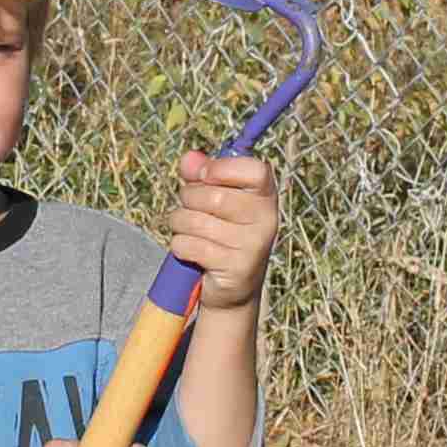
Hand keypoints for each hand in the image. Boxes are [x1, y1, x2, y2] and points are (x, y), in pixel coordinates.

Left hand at [168, 148, 282, 309]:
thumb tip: (190, 159)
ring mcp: (253, 245)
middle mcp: (266, 219)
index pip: (255, 170)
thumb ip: (201, 174)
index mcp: (265, 196)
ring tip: (190, 232)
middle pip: (212, 196)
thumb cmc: (221, 234)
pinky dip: (180, 247)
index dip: (221, 169)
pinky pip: (189, 245)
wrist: (232, 288)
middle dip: (188, 199)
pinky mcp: (236, 268)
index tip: (204, 176)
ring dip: (180, 225)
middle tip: (192, 210)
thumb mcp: (213, 199)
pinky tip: (193, 253)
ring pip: (194, 221)